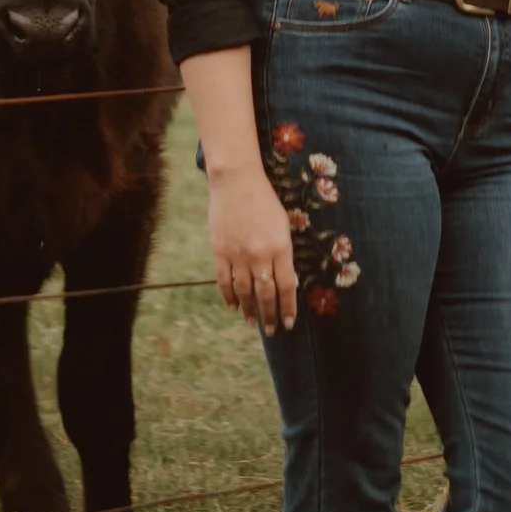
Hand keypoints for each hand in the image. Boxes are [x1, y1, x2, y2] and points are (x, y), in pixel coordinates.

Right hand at [208, 166, 299, 331]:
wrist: (236, 181)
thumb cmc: (265, 201)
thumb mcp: (283, 224)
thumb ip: (284, 253)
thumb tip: (288, 282)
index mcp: (280, 247)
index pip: (287, 286)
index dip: (288, 307)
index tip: (290, 323)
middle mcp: (260, 254)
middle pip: (266, 294)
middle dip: (270, 315)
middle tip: (273, 330)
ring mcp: (238, 254)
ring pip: (245, 292)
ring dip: (250, 310)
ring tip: (253, 323)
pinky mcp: (220, 252)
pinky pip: (225, 281)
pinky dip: (229, 297)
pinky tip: (234, 307)